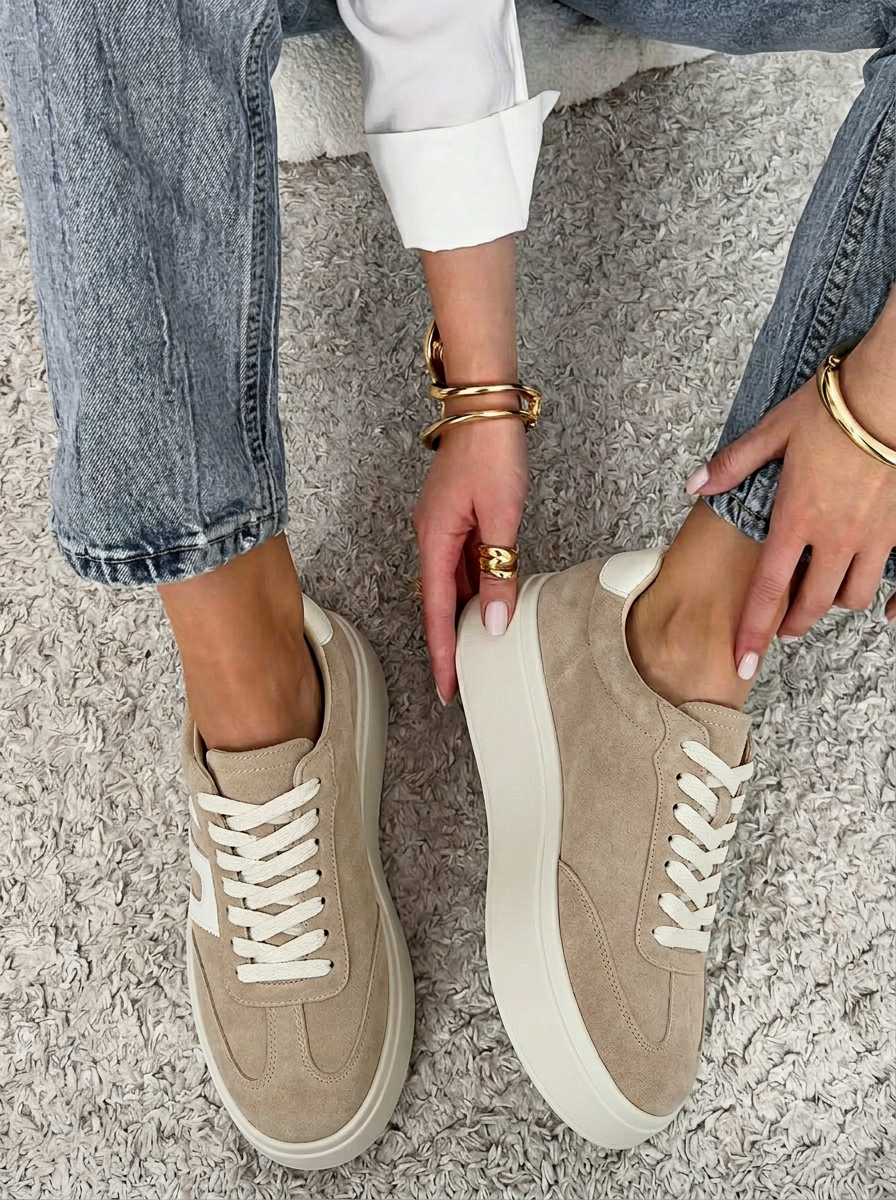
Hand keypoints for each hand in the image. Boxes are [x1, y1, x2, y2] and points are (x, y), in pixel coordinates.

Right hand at [414, 414, 527, 702]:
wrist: (485, 404)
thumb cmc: (491, 450)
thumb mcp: (502, 516)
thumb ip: (499, 570)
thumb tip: (495, 618)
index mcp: (434, 539)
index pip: (436, 610)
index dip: (442, 652)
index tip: (447, 686)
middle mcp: (431, 536)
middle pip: (438, 601)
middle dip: (449, 641)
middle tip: (462, 678)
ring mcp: (442, 525)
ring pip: (451, 582)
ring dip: (461, 615)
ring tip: (477, 649)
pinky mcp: (456, 516)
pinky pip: (461, 562)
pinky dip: (472, 586)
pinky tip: (487, 599)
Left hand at [691, 356, 895, 678]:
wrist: (887, 395)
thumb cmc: (831, 408)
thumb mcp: (773, 431)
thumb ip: (732, 464)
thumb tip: (694, 484)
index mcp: (794, 519)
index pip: (766, 591)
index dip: (752, 631)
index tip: (743, 662)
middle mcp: (833, 536)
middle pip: (812, 605)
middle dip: (794, 626)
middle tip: (784, 631)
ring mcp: (869, 536)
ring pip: (852, 596)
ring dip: (832, 603)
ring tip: (820, 594)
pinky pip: (884, 578)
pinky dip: (872, 587)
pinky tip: (859, 579)